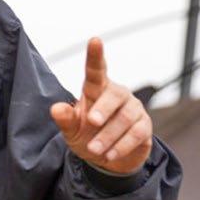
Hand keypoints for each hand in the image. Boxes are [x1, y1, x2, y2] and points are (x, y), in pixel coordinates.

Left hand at [50, 38, 152, 173]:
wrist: (106, 160)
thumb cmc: (86, 135)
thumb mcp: (71, 130)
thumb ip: (65, 119)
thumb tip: (56, 108)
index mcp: (96, 89)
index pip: (96, 70)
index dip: (96, 55)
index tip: (95, 40)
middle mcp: (117, 94)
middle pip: (114, 94)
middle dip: (103, 109)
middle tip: (91, 122)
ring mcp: (133, 108)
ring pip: (125, 117)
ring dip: (108, 135)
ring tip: (94, 149)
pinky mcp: (144, 126)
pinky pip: (137, 133)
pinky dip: (122, 145)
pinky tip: (110, 155)